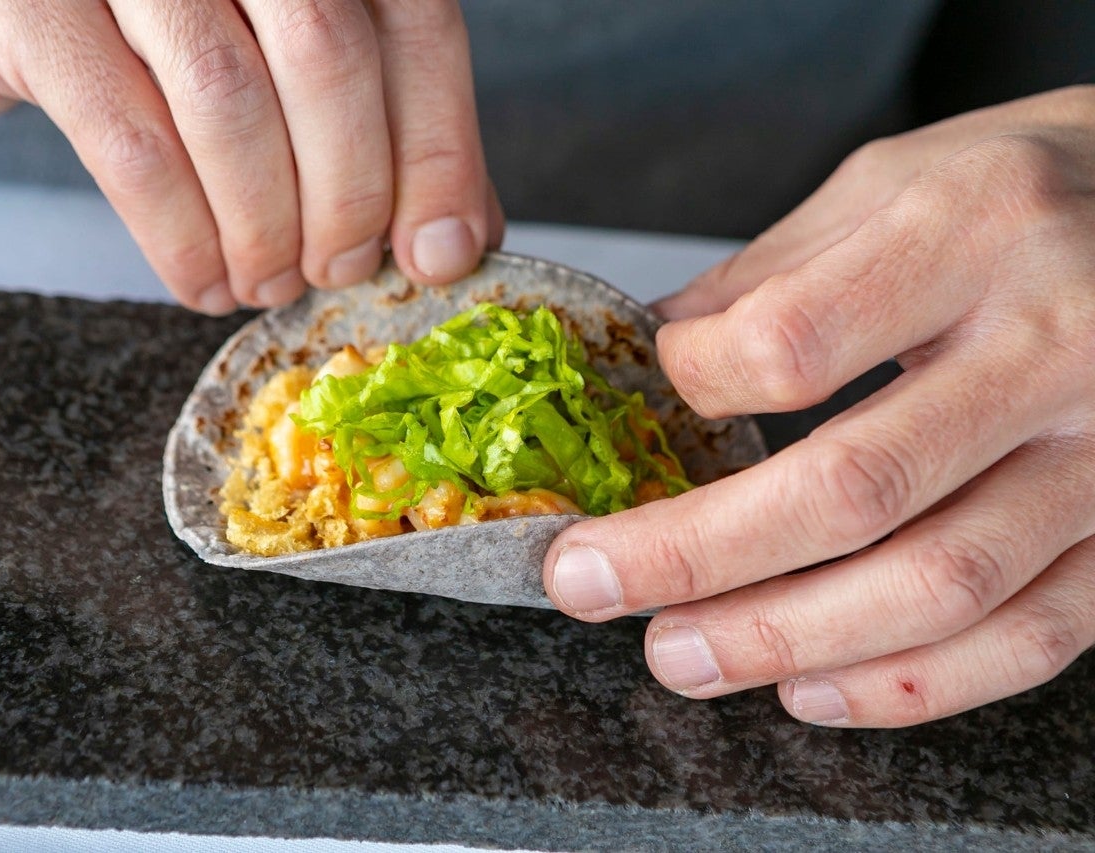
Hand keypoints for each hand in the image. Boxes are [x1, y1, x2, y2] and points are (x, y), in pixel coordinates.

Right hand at [0, 0, 501, 312]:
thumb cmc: (162, 43)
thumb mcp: (285, 71)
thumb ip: (382, 132)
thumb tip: (458, 243)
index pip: (414, 24)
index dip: (438, 151)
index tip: (439, 255)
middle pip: (328, 55)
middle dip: (348, 194)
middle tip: (337, 272)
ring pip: (229, 101)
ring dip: (263, 225)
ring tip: (267, 283)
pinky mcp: (32, 8)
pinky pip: (129, 142)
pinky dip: (180, 236)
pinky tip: (202, 280)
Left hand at [544, 86, 1094, 726]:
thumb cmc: (1030, 189)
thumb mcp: (893, 181)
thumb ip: (773, 275)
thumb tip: (660, 355)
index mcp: (972, 232)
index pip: (792, 342)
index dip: (694, 384)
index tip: (659, 396)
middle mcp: (1054, 343)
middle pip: (852, 488)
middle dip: (698, 555)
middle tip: (590, 585)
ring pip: (940, 584)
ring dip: (787, 639)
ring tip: (678, 656)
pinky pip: (1032, 637)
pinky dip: (912, 683)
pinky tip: (811, 688)